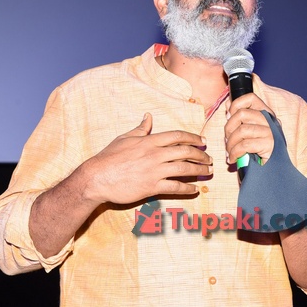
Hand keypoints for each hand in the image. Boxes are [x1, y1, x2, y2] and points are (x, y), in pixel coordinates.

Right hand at [81, 113, 211, 203]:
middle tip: (209, 158)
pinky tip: (195, 189)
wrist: (97, 178)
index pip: (177, 136)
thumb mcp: (125, 138)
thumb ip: (140, 129)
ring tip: (208, 172)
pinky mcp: (152, 187)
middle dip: (200, 154)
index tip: (202, 141)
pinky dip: (187, 188)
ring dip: (199, 170)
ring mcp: (154, 171)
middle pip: (185, 151)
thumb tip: (148, 116)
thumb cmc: (109, 157)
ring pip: (184, 169)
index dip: (193, 138)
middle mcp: (155, 154)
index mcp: (149, 141)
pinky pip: (175, 187)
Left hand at [224, 94, 276, 164]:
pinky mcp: (269, 146)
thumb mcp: (249, 133)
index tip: (228, 117)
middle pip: (242, 114)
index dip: (236, 105)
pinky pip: (244, 145)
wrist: (273, 173)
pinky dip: (234, 153)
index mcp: (266, 114)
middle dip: (228, 128)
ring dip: (230, 143)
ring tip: (230, 152)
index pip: (251, 98)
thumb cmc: (259, 152)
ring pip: (241, 130)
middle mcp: (270, 121)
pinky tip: (233, 159)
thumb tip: (228, 105)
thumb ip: (240, 119)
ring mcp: (271, 133)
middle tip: (227, 140)